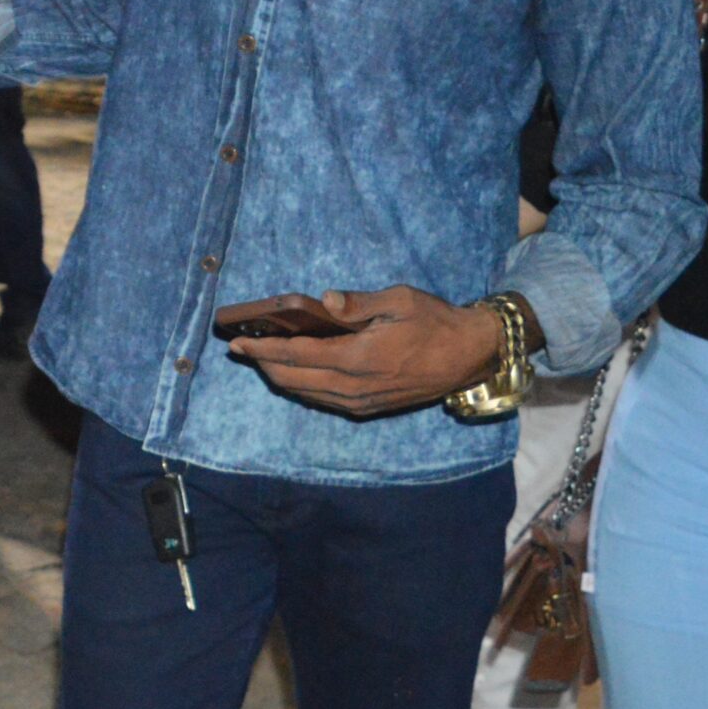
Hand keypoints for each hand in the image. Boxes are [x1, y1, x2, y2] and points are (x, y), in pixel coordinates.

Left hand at [228, 285, 501, 417]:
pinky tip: (294, 375)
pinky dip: (302, 388)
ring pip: (307, 394)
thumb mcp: (400, 300)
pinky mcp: (370, 408)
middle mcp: (355, 387)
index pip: (297, 356)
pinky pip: (324, 401)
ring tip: (261, 360)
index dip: (263, 351)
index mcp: (358, 358)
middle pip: (294, 379)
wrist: (470, 356)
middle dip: (263, 365)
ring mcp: (362, 402)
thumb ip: (359, 303)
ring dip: (280, 378)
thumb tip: (325, 299)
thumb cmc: (435, 321)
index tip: (237, 343)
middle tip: (240, 350)